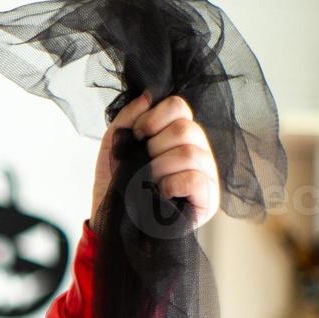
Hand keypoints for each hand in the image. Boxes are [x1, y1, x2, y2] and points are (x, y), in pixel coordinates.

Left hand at [90, 91, 220, 230]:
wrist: (111, 221)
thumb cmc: (116, 185)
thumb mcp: (115, 145)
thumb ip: (129, 117)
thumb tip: (149, 96)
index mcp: (179, 134)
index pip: (179, 106)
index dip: (154, 118)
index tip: (137, 137)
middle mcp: (197, 150)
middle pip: (185, 129)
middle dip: (154, 147)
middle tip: (142, 165)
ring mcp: (206, 174)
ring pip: (189, 153)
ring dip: (158, 168)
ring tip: (147, 183)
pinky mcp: (207, 199)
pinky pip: (196, 179)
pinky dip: (172, 184)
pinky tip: (162, 193)